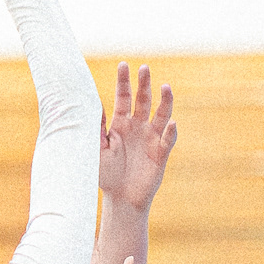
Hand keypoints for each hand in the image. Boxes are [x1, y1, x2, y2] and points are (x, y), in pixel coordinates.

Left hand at [99, 64, 176, 211]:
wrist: (121, 199)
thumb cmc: (106, 175)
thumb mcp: (96, 150)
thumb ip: (96, 129)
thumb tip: (91, 104)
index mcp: (120, 123)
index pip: (123, 97)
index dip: (124, 82)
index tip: (124, 65)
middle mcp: (137, 126)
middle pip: (143, 100)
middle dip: (144, 84)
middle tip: (145, 67)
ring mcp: (151, 137)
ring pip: (161, 114)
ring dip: (165, 101)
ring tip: (166, 86)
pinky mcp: (161, 152)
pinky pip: (168, 138)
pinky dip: (171, 130)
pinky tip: (172, 122)